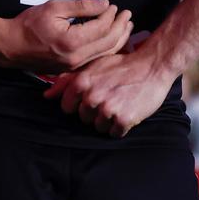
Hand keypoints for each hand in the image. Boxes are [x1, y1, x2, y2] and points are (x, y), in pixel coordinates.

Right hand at [0, 0, 132, 72]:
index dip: (111, 16)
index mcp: (71, 42)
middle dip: (120, 27)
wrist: (10, 46)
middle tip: (128, 15)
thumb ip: (81, 6)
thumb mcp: (54, 7)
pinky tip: (112, 40)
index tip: (114, 6)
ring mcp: (74, 66)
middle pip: (108, 43)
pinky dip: (107, 48)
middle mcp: (76, 58)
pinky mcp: (71, 69)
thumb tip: (104, 5)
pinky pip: (96, 59)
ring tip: (126, 26)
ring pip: (105, 54)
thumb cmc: (28, 26)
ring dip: (118, 39)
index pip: (101, 28)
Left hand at [44, 49, 177, 137]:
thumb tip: (47, 96)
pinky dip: (121, 126)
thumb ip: (67, 81)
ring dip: (108, 120)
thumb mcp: (92, 66)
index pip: (66, 108)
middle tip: (109, 97)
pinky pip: (115, 133)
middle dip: (94, 112)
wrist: (152, 66)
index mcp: (81, 82)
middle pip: (83, 119)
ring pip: (99, 127)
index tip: (91, 97)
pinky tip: (127, 110)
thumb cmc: (120, 66)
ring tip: (119, 103)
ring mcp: (108, 108)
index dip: (78, 104)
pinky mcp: (124, 118)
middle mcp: (92, 96)